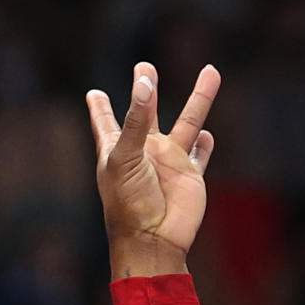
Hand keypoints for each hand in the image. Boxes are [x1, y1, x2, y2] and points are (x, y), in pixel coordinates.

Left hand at [86, 63, 220, 277]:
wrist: (154, 238)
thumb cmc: (130, 202)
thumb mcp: (126, 157)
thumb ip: (137, 121)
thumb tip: (145, 82)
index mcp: (117, 150)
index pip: (107, 123)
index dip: (100, 108)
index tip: (94, 93)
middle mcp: (143, 153)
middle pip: (145, 114)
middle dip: (145, 91)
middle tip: (144, 66)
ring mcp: (168, 163)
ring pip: (188, 122)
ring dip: (200, 99)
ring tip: (211, 70)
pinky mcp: (190, 176)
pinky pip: (200, 155)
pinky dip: (205, 144)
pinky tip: (207, 135)